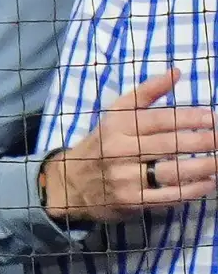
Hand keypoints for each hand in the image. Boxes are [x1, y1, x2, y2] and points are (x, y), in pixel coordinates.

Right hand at [42, 69, 217, 222]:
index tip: (213, 118)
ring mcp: (124, 178)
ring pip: (171, 172)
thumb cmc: (101, 144)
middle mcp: (119, 151)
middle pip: (170, 145)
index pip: (159, 119)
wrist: (69, 184)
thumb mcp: (116, 114)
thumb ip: (146, 92)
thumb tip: (176, 72)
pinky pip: (166, 196)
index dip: (189, 118)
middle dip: (204, 141)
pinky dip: (192, 190)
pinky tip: (209, 183)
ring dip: (204, 167)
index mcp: (118, 126)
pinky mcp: (130, 202)